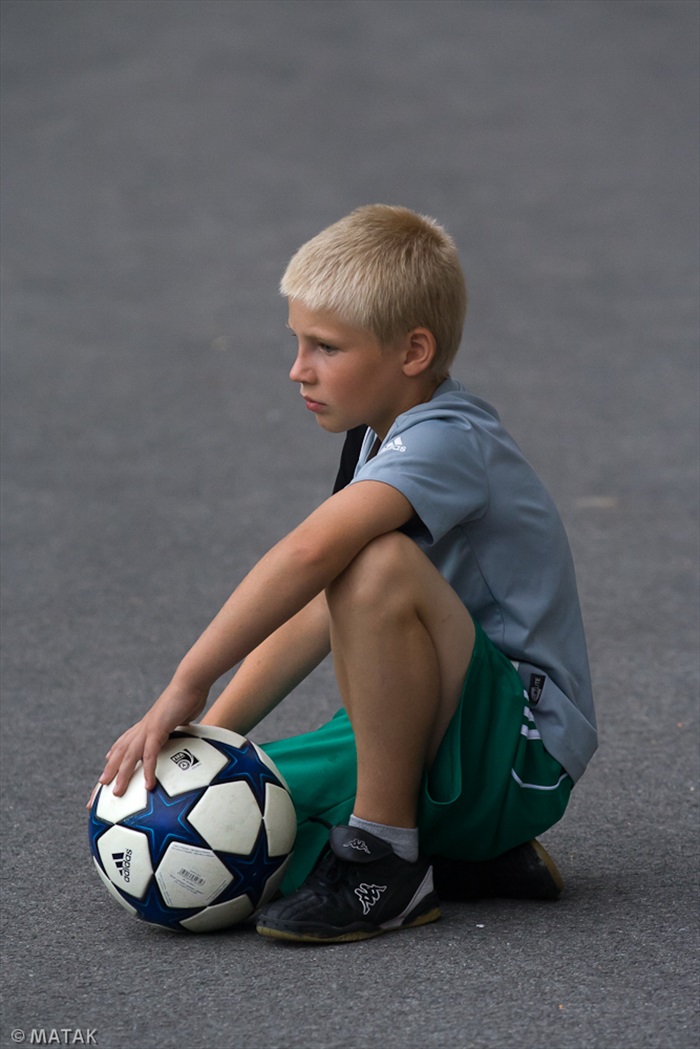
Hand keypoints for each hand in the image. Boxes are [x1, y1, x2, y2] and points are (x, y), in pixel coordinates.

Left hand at [88, 679, 207, 805]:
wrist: (190, 683)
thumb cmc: (187, 698)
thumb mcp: (180, 719)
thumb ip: (177, 728)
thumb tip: (185, 733)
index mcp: (144, 728)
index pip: (122, 748)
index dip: (112, 764)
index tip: (103, 779)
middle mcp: (141, 729)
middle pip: (118, 755)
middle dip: (107, 775)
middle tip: (98, 794)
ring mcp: (147, 729)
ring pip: (129, 756)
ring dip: (122, 776)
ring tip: (117, 793)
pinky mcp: (157, 729)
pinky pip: (150, 754)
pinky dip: (148, 770)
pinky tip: (148, 785)